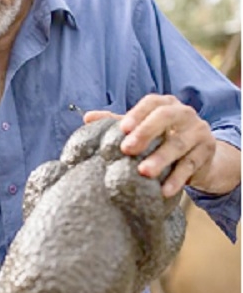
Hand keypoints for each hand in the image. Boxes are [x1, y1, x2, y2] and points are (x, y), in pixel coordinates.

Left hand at [85, 94, 239, 197]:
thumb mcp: (142, 129)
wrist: (201, 156)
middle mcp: (184, 114)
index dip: (137, 114)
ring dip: (161, 158)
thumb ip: (116, 123)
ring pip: (179, 143)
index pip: (151, 102)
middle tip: (127, 149)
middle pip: (166, 117)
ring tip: (144, 172)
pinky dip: (177, 179)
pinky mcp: (205, 153)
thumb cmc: (164, 138)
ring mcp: (198, 132)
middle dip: (146, 132)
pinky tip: (164, 190)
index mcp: (166, 104)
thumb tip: (87, 118)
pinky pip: (190, 166)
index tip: (122, 129)